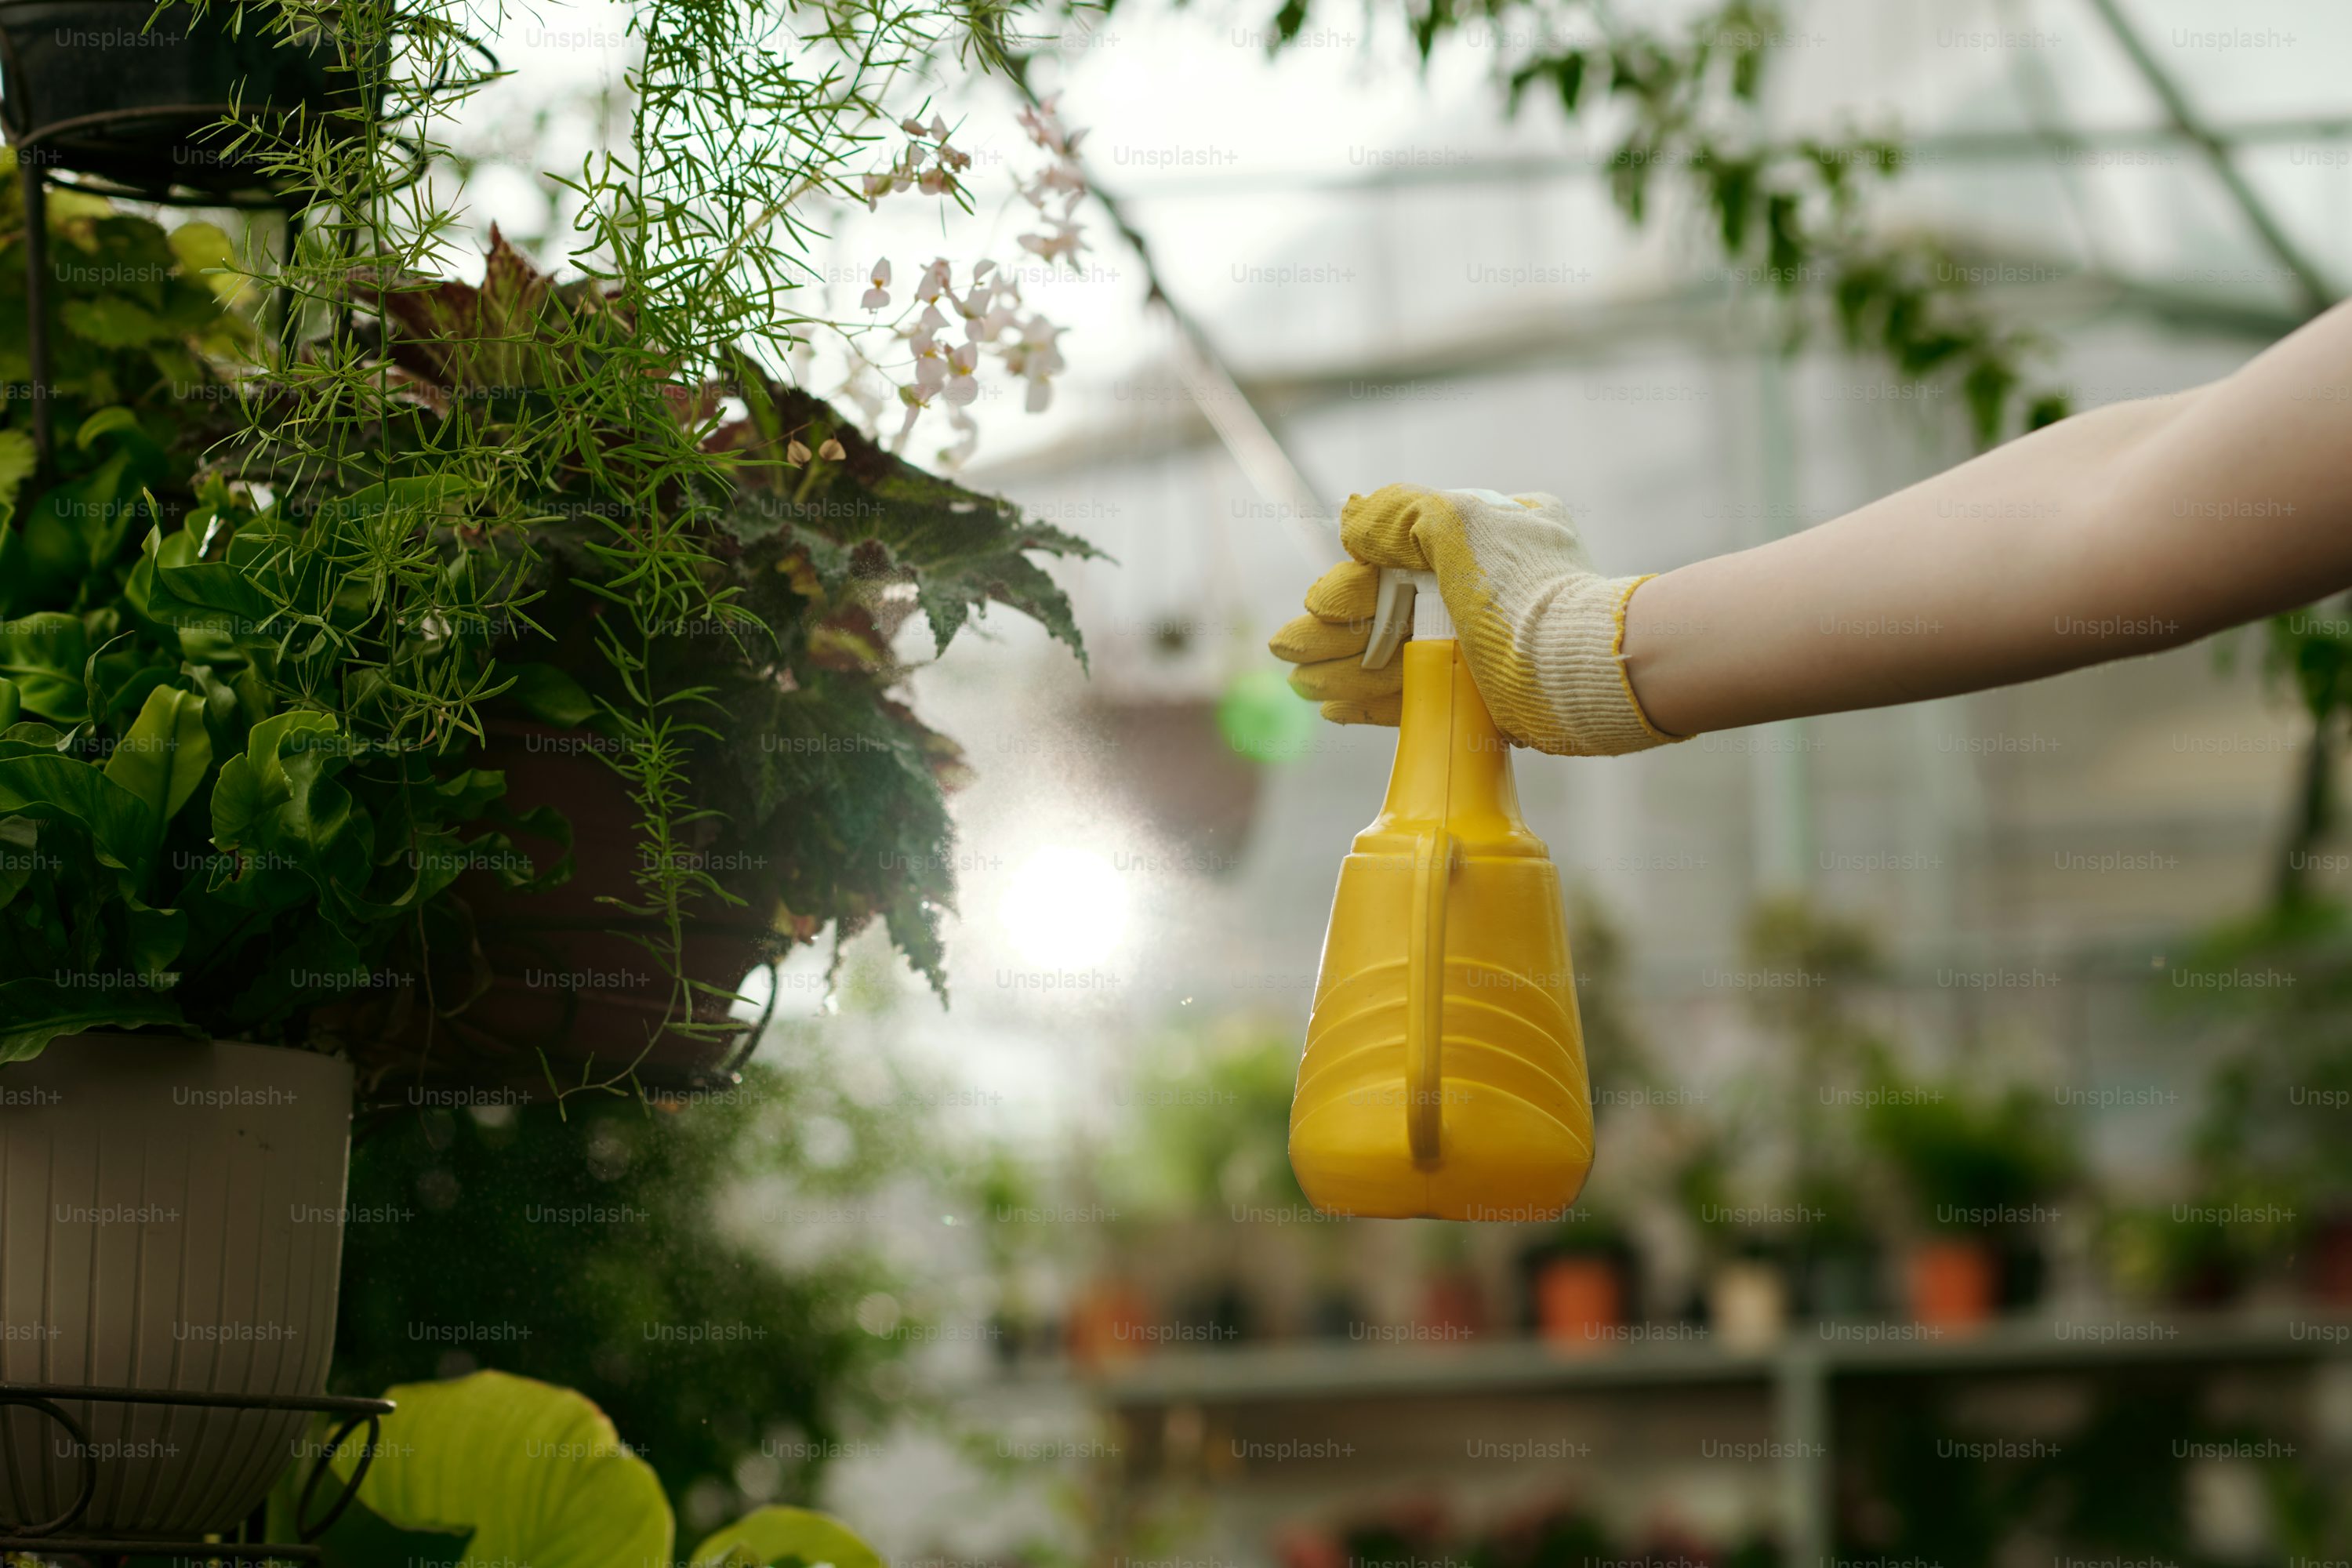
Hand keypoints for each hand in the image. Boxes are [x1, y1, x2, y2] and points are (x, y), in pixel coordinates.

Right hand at [1268, 484, 1680, 754]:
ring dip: (1343, 669)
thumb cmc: (1523, 589)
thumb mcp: (1458, 521)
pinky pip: (1417, 696)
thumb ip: (1398, 513)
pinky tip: (1334, 710)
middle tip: (1288, 651)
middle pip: (1390, 610)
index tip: (1318, 605)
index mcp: (1487, 535)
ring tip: (1301, 684)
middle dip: (1334, 632)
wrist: (1579, 669)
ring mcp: (1483, 644)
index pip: (1400, 558)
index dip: (1352, 583)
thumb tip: (1348, 518)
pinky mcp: (1483, 697)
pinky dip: (1373, 702)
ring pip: (1396, 656)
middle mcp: (1484, 588)